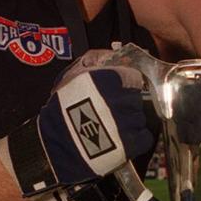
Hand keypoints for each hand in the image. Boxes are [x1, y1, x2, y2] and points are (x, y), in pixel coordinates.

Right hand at [4, 64, 154, 195]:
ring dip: (131, 122)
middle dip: (127, 104)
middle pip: (137, 98)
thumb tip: (114, 54)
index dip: (127, 85)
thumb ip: (96, 61)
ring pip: (140, 117)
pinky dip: (136, 139)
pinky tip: (121, 140)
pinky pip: (144, 137)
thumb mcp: (74, 75)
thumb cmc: (61, 109)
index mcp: (111, 78)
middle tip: (112, 112)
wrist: (57, 145)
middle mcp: (123, 98)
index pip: (134, 77)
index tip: (120, 92)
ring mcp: (129, 121)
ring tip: (112, 127)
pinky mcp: (131, 143)